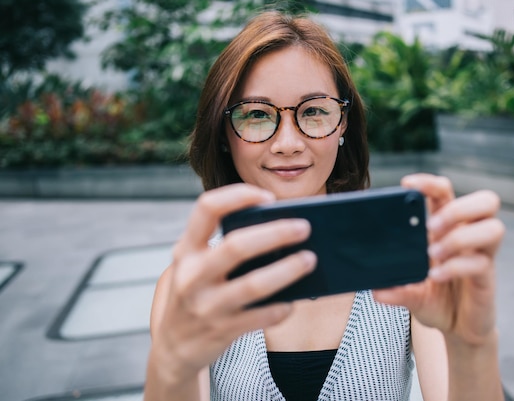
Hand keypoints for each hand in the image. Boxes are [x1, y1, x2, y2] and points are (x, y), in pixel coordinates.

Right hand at [149, 184, 316, 384]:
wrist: (173, 347)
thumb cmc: (194, 293)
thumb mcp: (193, 265)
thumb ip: (220, 246)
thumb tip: (276, 229)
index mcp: (186, 250)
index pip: (206, 208)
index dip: (239, 196)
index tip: (268, 197)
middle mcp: (192, 275)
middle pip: (237, 245)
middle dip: (276, 233)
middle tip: (304, 227)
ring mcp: (206, 305)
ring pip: (254, 284)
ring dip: (287, 269)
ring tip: (310, 259)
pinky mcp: (222, 331)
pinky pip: (261, 316)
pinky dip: (281, 307)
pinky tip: (293, 300)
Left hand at [373, 174, 504, 345]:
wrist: (458, 330)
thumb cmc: (437, 300)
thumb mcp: (410, 294)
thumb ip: (395, 290)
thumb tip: (375, 289)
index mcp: (448, 227)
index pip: (446, 192)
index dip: (431, 183)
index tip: (408, 185)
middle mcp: (469, 235)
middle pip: (486, 201)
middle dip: (458, 208)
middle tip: (431, 226)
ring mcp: (482, 255)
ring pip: (494, 227)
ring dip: (460, 237)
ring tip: (434, 254)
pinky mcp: (487, 277)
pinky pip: (481, 262)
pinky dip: (455, 267)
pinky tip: (436, 276)